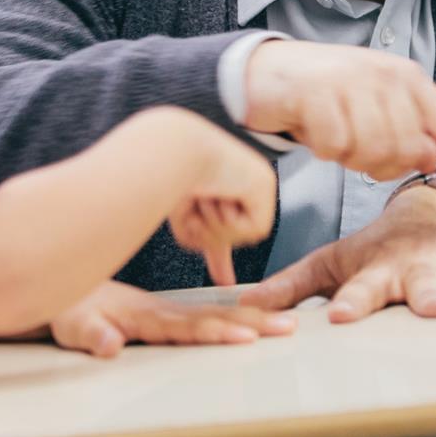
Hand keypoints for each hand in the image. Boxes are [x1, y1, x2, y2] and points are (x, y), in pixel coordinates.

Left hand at [50, 280, 296, 357]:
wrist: (64, 294)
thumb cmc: (69, 312)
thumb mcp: (71, 326)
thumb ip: (93, 335)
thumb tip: (111, 345)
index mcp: (146, 316)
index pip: (189, 327)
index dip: (218, 332)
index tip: (248, 336)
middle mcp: (162, 310)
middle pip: (214, 316)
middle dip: (253, 322)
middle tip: (288, 326)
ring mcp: (167, 311)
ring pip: (215, 313)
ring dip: (251, 318)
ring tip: (285, 322)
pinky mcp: (167, 314)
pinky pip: (207, 313)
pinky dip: (235, 314)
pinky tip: (256, 319)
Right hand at [164, 116, 277, 284]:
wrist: (174, 154)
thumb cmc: (170, 181)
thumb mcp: (186, 222)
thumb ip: (204, 246)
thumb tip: (225, 281)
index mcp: (220, 188)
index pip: (227, 228)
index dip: (222, 258)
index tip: (226, 282)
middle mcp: (241, 185)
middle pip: (230, 238)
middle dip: (209, 234)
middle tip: (197, 208)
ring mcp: (256, 184)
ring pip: (241, 235)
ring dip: (217, 224)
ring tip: (206, 196)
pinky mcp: (265, 188)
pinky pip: (252, 229)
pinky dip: (230, 221)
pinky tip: (221, 197)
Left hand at [241, 184, 435, 322]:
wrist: (429, 211)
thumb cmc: (378, 249)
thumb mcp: (334, 262)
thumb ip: (291, 286)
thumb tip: (244, 309)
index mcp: (381, 272)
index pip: (361, 291)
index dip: (352, 305)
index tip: (340, 318)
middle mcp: (421, 269)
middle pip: (423, 287)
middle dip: (429, 298)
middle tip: (433, 309)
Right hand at [242, 41, 435, 211]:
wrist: (267, 72)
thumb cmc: (328, 99)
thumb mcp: (375, 110)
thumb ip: (408, 134)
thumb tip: (432, 161)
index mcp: (410, 80)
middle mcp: (388, 75)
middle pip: (408, 152)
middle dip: (384, 166)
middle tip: (358, 153)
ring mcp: (352, 81)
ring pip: (372, 152)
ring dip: (350, 158)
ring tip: (336, 138)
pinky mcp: (317, 91)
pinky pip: (335, 147)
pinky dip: (323, 149)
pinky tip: (314, 131)